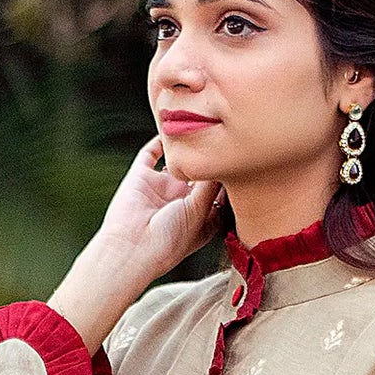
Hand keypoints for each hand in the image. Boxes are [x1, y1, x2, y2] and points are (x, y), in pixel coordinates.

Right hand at [49, 140, 220, 353]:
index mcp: (199, 218)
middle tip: (227, 137)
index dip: (229, 178)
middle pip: (200, 176)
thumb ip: (212, 184)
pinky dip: (160, 139)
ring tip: (201, 128)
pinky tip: (173, 126)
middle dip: (211, 160)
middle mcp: (181, 203)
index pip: (219, 194)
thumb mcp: (200, 211)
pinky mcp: (141, 178)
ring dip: (187, 148)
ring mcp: (161, 189)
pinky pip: (151, 152)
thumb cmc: (169, 240)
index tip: (243, 159)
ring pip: (177, 162)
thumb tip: (222, 157)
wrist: (131, 248)